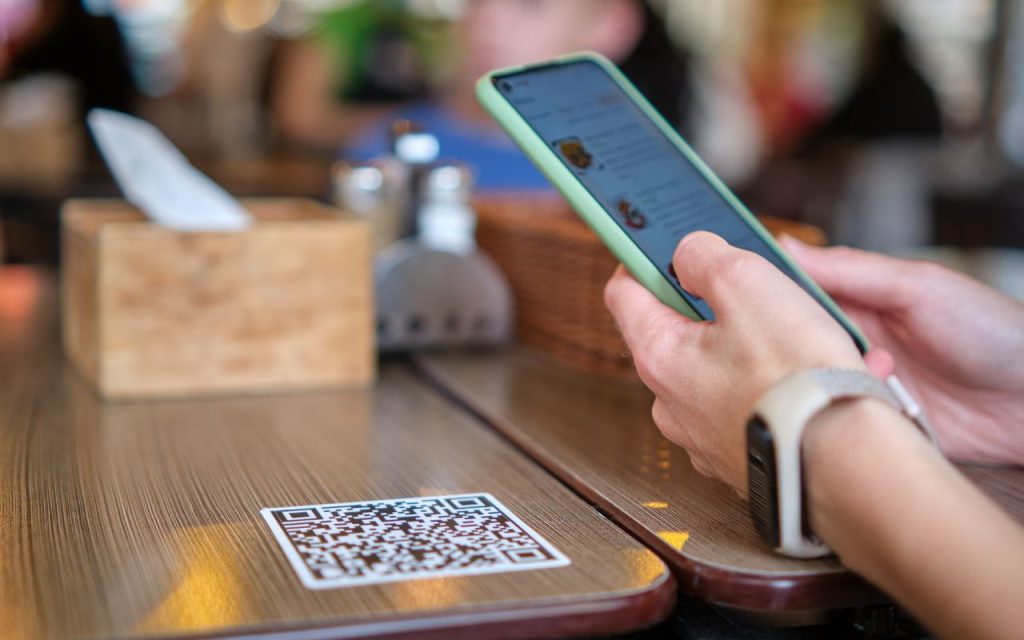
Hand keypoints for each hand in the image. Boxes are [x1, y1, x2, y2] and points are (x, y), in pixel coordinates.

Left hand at [604, 232, 867, 493]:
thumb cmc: (798, 379)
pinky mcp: (740, 456)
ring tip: (797, 337)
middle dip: (710, 304)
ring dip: (750, 346)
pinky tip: (806, 378)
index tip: (661, 243)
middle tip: (750, 288)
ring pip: (716, 370)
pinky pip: (746, 405)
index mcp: (660, 358)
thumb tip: (688, 253)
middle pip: (674, 331)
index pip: (624, 293)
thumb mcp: (747, 283)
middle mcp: (671, 404)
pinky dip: (770, 385)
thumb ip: (705, 257)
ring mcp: (704, 436)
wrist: (847, 463)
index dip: (641, 258)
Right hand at [780, 236, 1023, 464]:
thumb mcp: (919, 287)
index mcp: (853, 301)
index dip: (756, 293)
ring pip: (802, 386)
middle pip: (784, 342)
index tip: (724, 293)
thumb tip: (782, 245)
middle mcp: (846, 343)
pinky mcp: (868, 425)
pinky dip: (825, 421)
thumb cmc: (992, 332)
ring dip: (808, 384)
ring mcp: (855, 386)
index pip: (786, 293)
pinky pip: (831, 423)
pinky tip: (827, 413)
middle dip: (775, 345)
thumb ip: (850, 269)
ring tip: (827, 379)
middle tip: (767, 346)